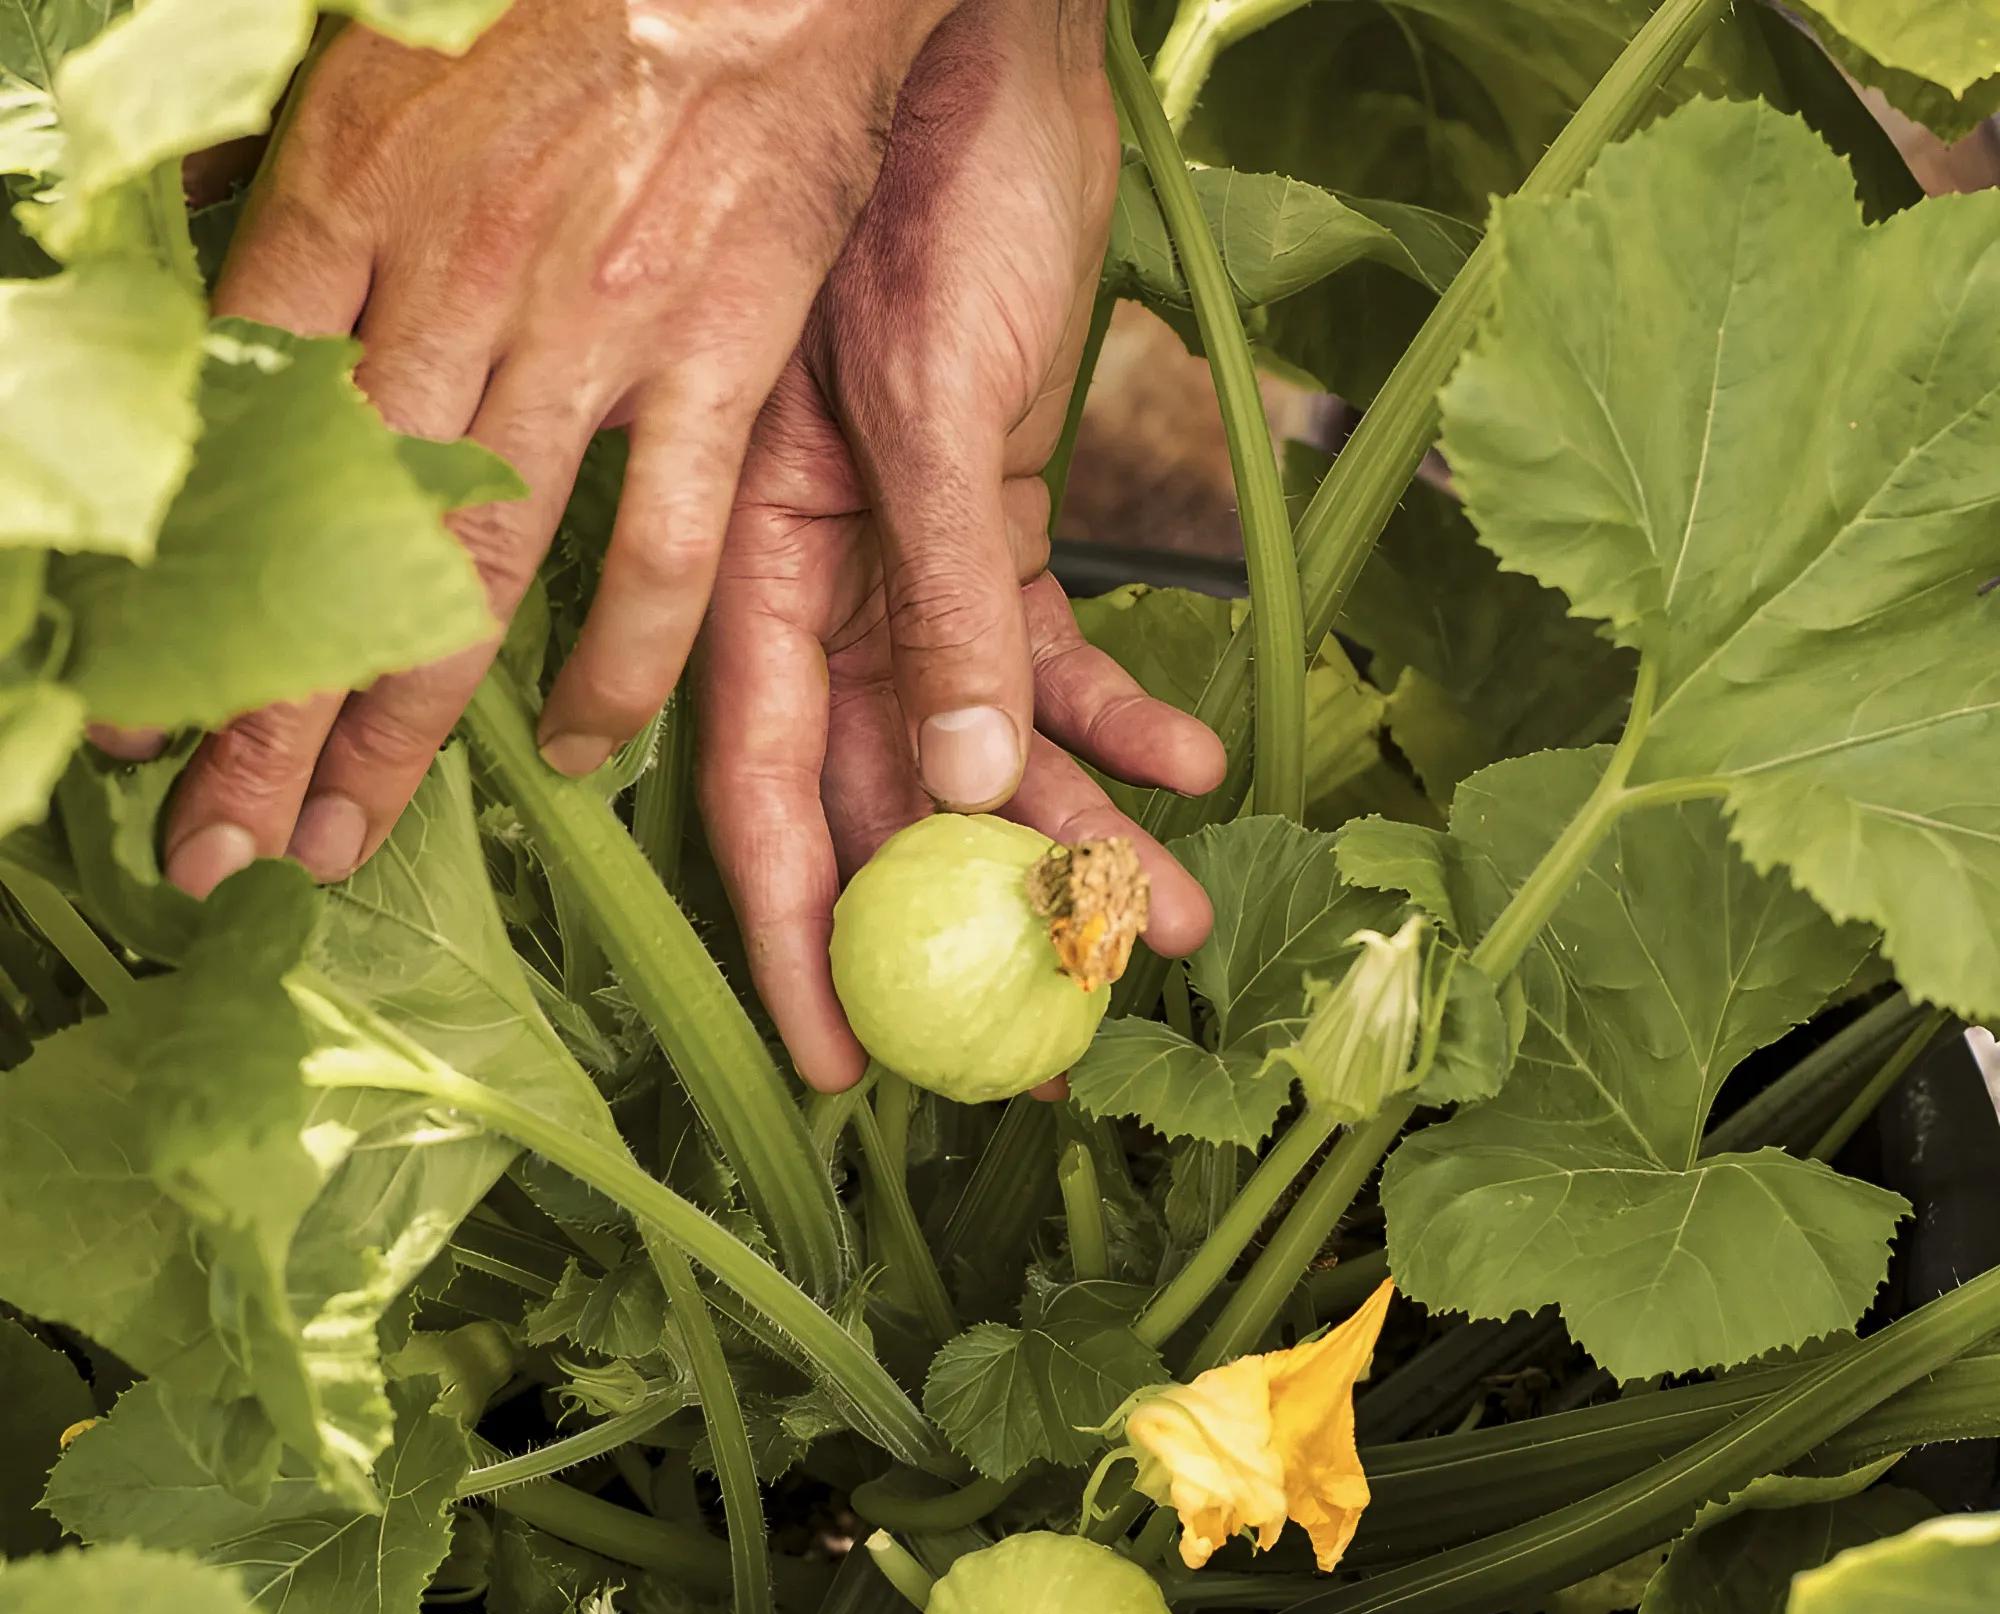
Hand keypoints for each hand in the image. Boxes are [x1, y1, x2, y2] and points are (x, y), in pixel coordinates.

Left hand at [141, 0, 952, 897]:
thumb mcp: (380, 55)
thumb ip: (305, 197)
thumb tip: (230, 309)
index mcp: (350, 191)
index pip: (238, 443)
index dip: (186, 594)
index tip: (141, 712)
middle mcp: (454, 283)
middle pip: (334, 547)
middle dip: (264, 714)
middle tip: (209, 848)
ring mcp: (588, 336)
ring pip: (472, 574)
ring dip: (396, 728)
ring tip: (335, 845)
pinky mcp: (710, 362)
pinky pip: (661, 548)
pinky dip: (620, 663)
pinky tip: (580, 752)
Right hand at [702, 0, 1226, 1091]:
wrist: (999, 61)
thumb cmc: (937, 192)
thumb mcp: (929, 394)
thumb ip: (939, 592)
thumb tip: (957, 781)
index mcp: (761, 567)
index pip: (762, 791)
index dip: (801, 937)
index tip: (849, 1066)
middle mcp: (828, 591)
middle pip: (890, 802)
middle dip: (974, 927)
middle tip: (1057, 1040)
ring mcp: (916, 569)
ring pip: (994, 749)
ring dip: (1087, 839)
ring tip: (1185, 921)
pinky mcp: (1001, 532)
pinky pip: (1058, 658)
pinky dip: (1125, 713)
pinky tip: (1192, 756)